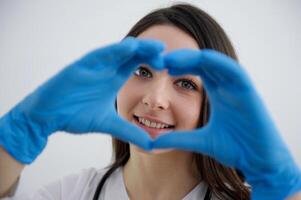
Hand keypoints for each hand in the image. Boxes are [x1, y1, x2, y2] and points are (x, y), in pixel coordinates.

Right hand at [0, 37, 163, 163]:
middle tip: (169, 55)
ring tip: (156, 47)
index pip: (138, 65)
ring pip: (119, 51)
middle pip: (132, 55)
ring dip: (138, 48)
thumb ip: (129, 131)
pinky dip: (115, 51)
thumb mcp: (108, 123)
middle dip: (150, 52)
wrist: (48, 117)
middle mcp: (107, 69)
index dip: (154, 63)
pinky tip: (130, 48)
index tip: (172, 67)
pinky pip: (100, 55)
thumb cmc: (74, 115)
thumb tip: (151, 144)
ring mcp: (94, 66)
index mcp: (114, 79)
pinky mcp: (81, 66)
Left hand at [153, 49, 300, 198]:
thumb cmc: (235, 149)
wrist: (258, 162)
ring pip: (216, 62)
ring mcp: (237, 88)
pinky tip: (201, 59)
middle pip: (203, 63)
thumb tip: (154, 143)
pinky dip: (218, 62)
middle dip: (183, 58)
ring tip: (172, 59)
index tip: (160, 67)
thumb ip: (179, 139)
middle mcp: (226, 87)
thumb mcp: (201, 141)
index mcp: (216, 94)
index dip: (179, 66)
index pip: (196, 72)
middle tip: (161, 59)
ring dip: (195, 57)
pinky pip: (234, 70)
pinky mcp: (249, 92)